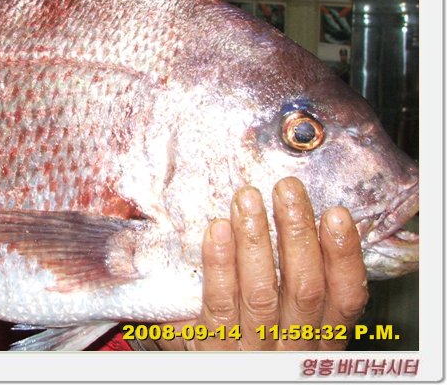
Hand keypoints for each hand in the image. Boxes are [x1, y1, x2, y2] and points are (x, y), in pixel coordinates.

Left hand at [157, 177, 367, 349]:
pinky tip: (218, 230)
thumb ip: (296, 279)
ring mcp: (252, 351)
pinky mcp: (213, 349)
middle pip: (303, 289)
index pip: (344, 298)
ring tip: (248, 198)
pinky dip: (220, 265)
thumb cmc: (248, 337)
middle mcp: (292, 347)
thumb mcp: (286, 319)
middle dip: (297, 233)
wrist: (210, 375)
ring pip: (261, 294)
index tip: (336, 213)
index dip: (343, 255)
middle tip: (286, 189)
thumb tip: (302, 216)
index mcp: (319, 338)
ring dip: (256, 240)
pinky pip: (218, 305)